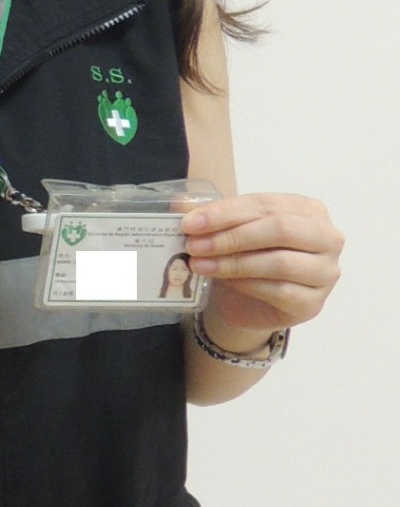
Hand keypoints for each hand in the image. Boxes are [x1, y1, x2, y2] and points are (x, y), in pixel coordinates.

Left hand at [180, 192, 341, 345]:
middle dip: (232, 236)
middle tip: (194, 245)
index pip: (266, 204)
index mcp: (308, 209)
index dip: (226, 212)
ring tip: (200, 264)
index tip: (190, 222)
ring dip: (234, 263)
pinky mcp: (314, 303)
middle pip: (280, 229)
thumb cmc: (247, 255)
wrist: (251, 302)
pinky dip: (248, 284)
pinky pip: (280, 291)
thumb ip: (209, 214)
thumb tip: (180, 204)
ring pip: (280, 262)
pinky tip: (225, 282)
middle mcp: (327, 237)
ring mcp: (325, 272)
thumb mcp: (228, 229)